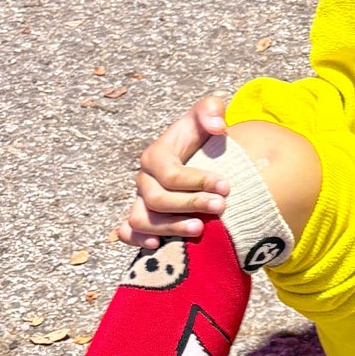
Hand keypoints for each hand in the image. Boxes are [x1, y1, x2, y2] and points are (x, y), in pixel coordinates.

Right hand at [116, 94, 232, 248]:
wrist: (201, 158)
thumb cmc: (204, 136)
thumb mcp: (208, 114)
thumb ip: (211, 110)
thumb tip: (217, 126)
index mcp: (156, 155)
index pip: (170, 173)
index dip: (197, 182)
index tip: (226, 185)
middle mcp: (145, 179)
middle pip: (158, 199)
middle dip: (191, 204)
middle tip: (221, 207)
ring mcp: (141, 201)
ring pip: (142, 219)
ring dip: (170, 227)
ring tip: (200, 228)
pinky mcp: (143, 218)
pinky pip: (127, 232)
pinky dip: (136, 240)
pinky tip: (158, 246)